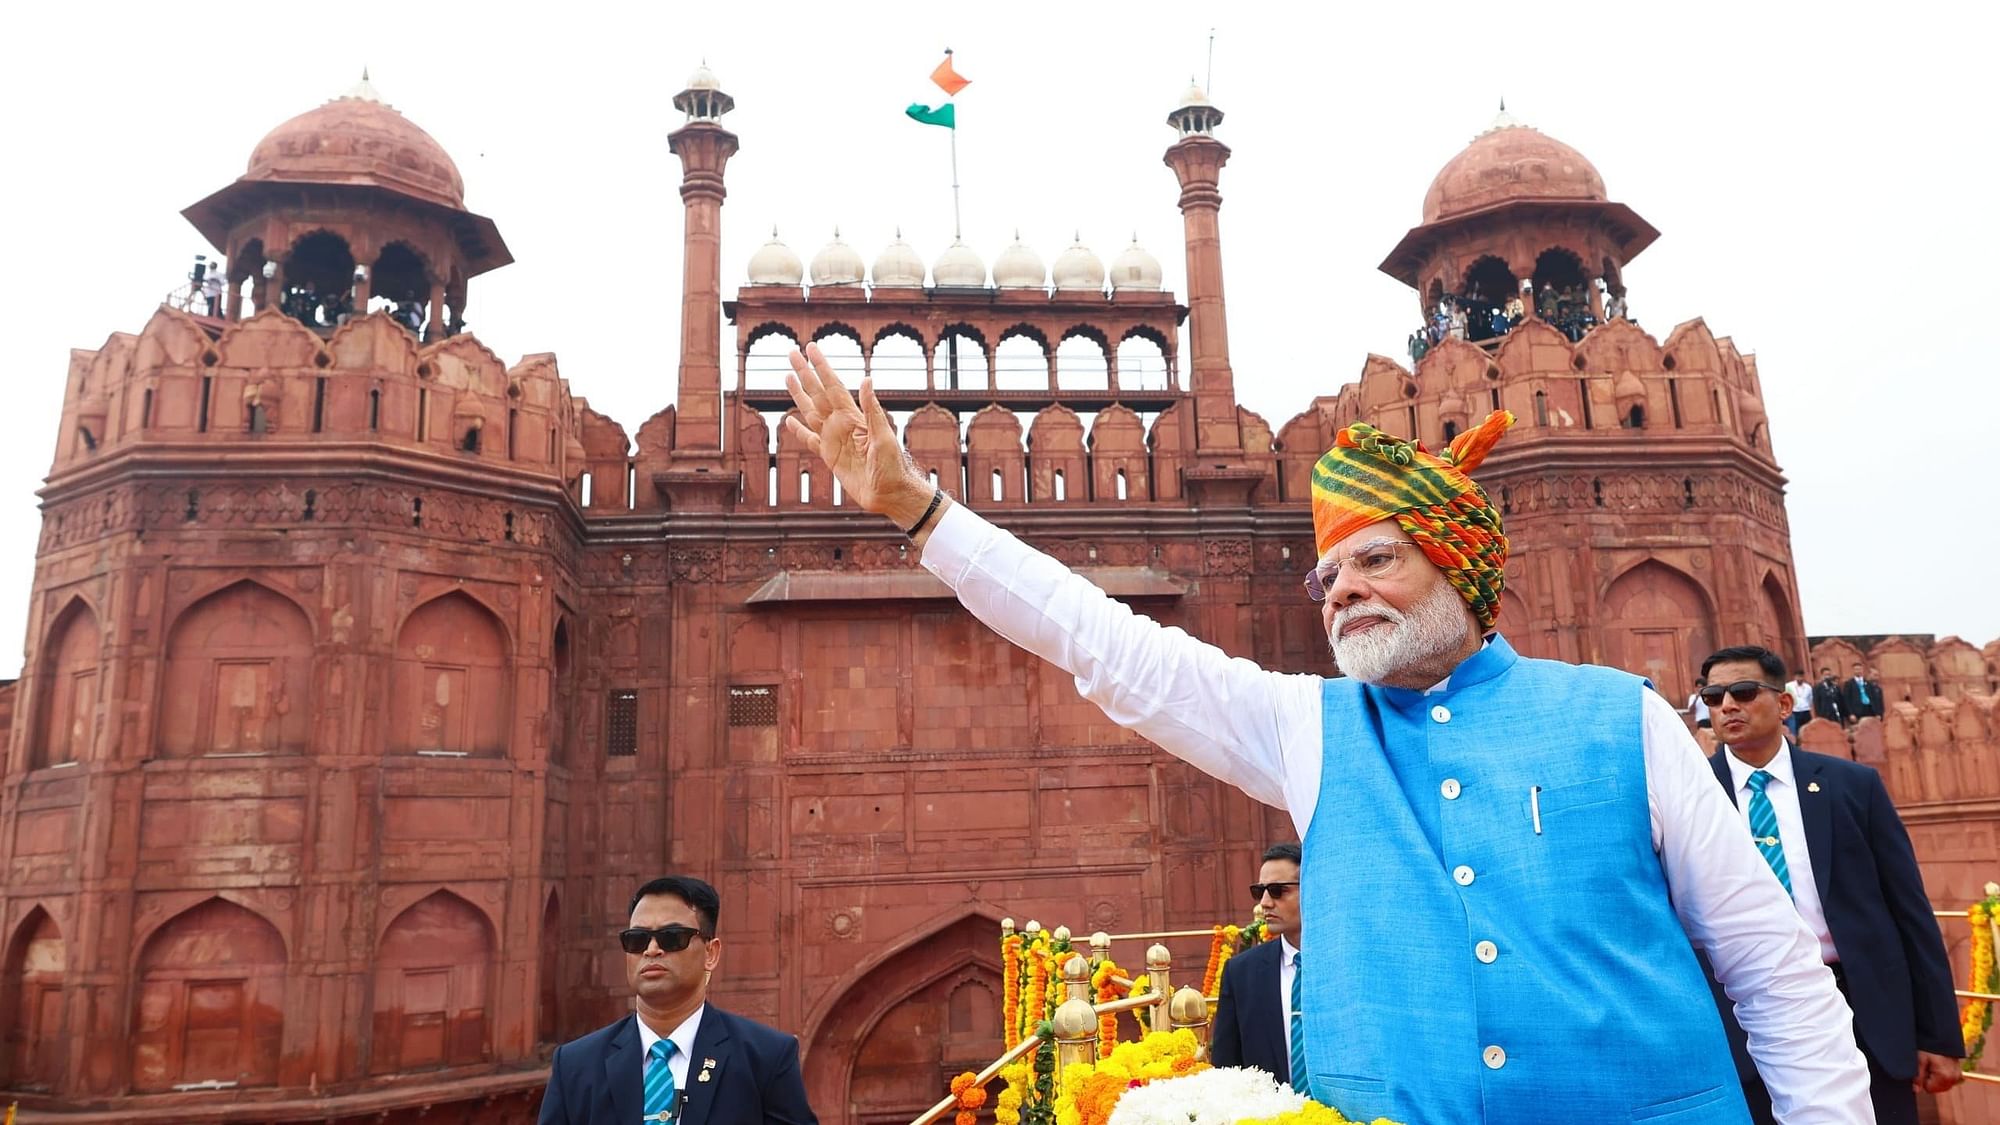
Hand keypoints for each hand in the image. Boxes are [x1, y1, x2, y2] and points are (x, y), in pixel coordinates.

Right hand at [783, 343, 936, 528]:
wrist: (889, 494)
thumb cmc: (893, 466)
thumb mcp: (884, 437)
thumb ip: (872, 410)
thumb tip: (866, 379)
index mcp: (853, 417)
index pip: (833, 386)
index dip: (822, 367)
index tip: (811, 348)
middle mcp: (841, 424)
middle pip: (818, 393)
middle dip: (805, 373)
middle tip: (792, 352)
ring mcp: (834, 439)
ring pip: (810, 412)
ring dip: (799, 395)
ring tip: (788, 377)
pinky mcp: (829, 456)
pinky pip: (809, 440)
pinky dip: (799, 430)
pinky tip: (789, 420)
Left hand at [1913, 1050, 1961, 1094]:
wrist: (1942, 1038)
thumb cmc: (1930, 1047)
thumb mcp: (1920, 1060)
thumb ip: (1918, 1077)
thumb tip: (1916, 1090)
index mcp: (1945, 1077)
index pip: (1929, 1089)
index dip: (1923, 1079)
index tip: (1924, 1068)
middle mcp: (1954, 1079)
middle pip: (1937, 1089)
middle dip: (1930, 1079)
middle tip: (1929, 1065)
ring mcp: (1958, 1076)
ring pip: (1942, 1085)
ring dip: (1936, 1078)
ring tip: (1934, 1064)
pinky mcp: (1959, 1073)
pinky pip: (1947, 1080)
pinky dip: (1942, 1075)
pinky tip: (1939, 1065)